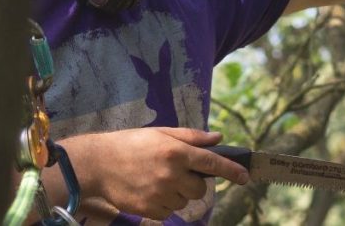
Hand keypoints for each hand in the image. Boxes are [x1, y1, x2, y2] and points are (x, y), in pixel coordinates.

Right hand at [79, 127, 248, 219]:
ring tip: (158, 179)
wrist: (99, 163)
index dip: (231, 171)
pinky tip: (150, 190)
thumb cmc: (132, 144)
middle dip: (194, 183)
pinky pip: (170, 212)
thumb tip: (218, 139)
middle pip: (200, 189)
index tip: (245, 177)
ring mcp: (160, 194)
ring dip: (178, 193)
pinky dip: (165, 204)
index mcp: (176, 152)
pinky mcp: (150, 209)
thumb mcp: (162, 133)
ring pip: (185, 202)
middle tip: (177, 173)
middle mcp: (171, 174)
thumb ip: (192, 137)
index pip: (212, 163)